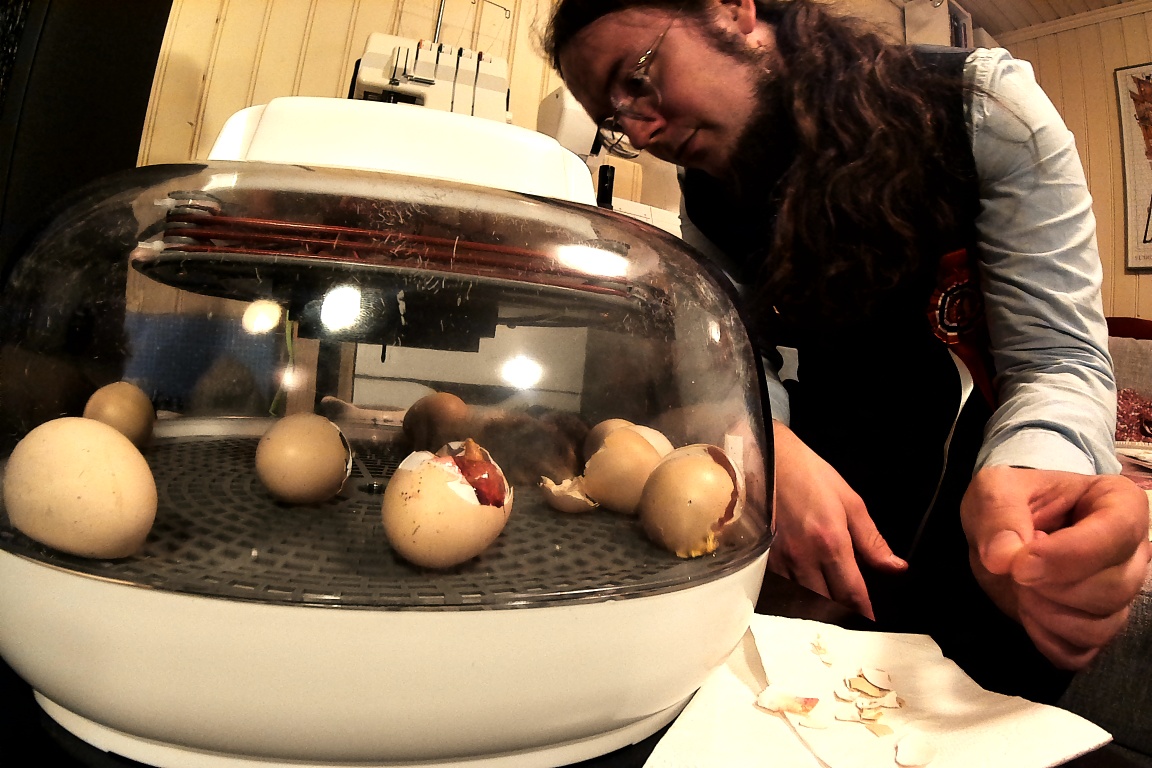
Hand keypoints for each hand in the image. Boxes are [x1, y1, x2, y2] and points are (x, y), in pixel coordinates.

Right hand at [769, 422, 907, 618]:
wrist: (768, 458)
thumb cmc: (811, 475)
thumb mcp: (850, 501)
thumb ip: (872, 539)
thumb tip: (896, 568)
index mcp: (832, 541)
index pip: (852, 591)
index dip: (864, 612)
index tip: (872, 623)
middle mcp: (805, 556)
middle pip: (827, 602)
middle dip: (842, 614)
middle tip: (854, 619)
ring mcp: (780, 558)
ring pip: (802, 599)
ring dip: (818, 608)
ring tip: (831, 611)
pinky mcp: (764, 556)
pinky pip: (782, 586)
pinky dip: (796, 595)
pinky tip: (804, 593)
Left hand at [962, 465, 1151, 669]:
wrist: (1001, 533)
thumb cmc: (1009, 502)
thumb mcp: (993, 489)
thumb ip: (998, 514)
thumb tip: (1003, 558)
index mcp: (1119, 503)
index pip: (1118, 533)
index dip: (1068, 555)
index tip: (1022, 562)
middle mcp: (1132, 551)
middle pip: (1114, 588)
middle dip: (1051, 586)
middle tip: (1015, 568)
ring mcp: (1119, 593)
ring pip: (1102, 626)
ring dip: (1046, 613)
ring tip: (1020, 586)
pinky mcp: (1096, 626)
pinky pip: (1082, 651)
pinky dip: (1046, 638)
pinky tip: (1026, 611)